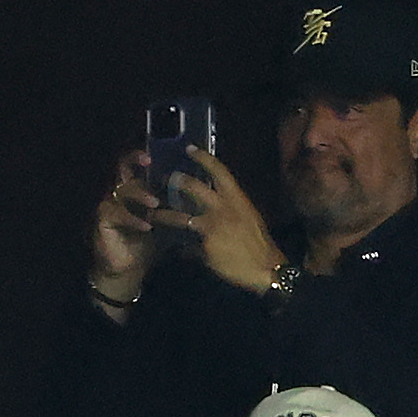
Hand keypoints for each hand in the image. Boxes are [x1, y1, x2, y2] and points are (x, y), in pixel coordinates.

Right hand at [89, 145, 164, 307]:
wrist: (129, 268)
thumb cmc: (150, 242)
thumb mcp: (168, 221)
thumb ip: (179, 207)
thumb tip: (205, 196)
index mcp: (137, 188)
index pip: (137, 164)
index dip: (145, 154)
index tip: (158, 153)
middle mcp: (121, 192)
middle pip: (123, 167)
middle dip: (134, 160)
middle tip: (149, 162)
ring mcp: (110, 204)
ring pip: (121, 191)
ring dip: (139, 194)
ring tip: (155, 202)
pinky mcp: (103, 220)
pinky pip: (116, 214)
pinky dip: (133, 219)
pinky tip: (146, 226)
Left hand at [153, 148, 286, 294]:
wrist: (265, 268)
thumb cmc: (259, 244)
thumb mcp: (247, 219)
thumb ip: (228, 212)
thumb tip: (213, 209)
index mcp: (237, 198)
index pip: (220, 171)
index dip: (203, 158)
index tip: (190, 148)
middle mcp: (223, 208)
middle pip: (194, 187)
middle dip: (176, 181)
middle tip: (162, 179)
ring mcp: (212, 226)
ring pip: (180, 217)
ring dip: (163, 215)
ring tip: (152, 215)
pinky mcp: (205, 245)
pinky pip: (187, 244)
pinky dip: (180, 247)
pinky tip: (173, 250)